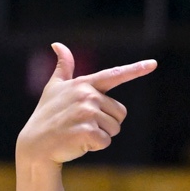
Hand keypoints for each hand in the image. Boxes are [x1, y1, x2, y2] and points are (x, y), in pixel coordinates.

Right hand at [16, 43, 157, 166]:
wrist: (36, 144)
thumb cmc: (47, 115)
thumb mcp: (54, 88)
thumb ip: (63, 68)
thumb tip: (58, 44)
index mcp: (84, 84)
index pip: (114, 74)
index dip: (136, 69)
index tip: (154, 64)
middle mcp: (87, 95)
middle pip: (120, 113)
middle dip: (107, 123)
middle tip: (84, 124)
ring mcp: (87, 112)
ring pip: (115, 128)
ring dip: (101, 135)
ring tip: (79, 132)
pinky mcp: (88, 131)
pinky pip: (106, 141)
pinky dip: (95, 146)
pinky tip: (78, 142)